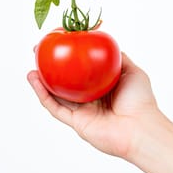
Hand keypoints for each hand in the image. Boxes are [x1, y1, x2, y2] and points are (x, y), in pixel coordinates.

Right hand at [27, 52, 158, 158]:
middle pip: (65, 83)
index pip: (81, 71)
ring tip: (31, 69)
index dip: (68, 59)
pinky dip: (44, 95)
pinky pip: (56, 108)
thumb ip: (119, 58)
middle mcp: (90, 99)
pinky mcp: (76, 123)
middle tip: (39, 56)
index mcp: (101, 87)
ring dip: (42, 83)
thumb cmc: (140, 100)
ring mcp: (82, 111)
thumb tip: (107, 44)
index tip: (58, 45)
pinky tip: (35, 82)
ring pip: (57, 96)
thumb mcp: (131, 71)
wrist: (141, 127)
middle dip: (51, 70)